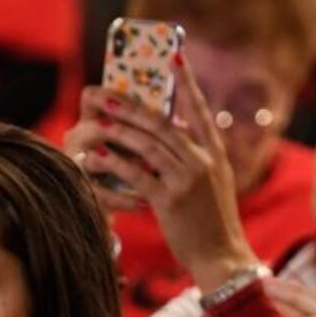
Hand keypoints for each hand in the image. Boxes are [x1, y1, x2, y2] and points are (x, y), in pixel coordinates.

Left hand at [64, 56, 254, 290]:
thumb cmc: (211, 223)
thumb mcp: (212, 185)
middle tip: (103, 94)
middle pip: (163, 124)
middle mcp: (204, 161)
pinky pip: (137, 175)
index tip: (175, 58)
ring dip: (118, 131)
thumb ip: (194, 158)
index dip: (186, 85)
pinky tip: (95, 158)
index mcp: (215, 154)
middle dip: (130, 106)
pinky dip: (114, 164)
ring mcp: (188, 180)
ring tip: (93, 121)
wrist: (222, 258)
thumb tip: (173, 134)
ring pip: (148, 145)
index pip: (200, 111)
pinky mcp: (171, 201)